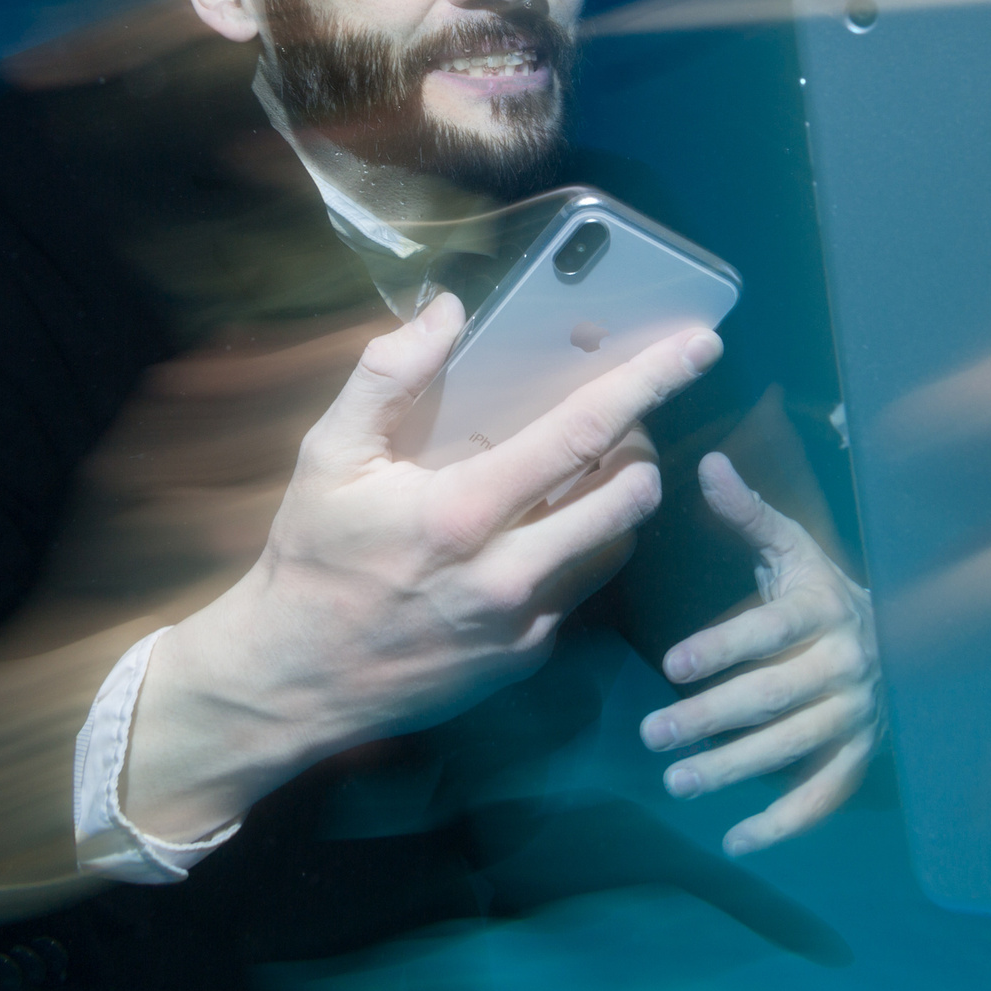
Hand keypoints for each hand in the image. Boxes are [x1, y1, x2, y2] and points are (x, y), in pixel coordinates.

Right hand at [130, 294, 721, 839]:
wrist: (291, 681)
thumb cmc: (310, 558)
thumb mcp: (327, 455)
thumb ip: (387, 376)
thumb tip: (447, 309)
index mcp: (463, 513)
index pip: (582, 434)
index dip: (648, 385)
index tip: (699, 348)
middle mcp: (509, 574)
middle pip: (628, 495)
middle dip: (644, 446)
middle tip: (625, 419)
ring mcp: (525, 624)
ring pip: (615, 543)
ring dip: (619, 498)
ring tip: (592, 467)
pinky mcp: (528, 658)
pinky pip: (579, 588)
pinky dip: (575, 548)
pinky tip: (538, 530)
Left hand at [640, 453, 882, 855]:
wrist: (903, 640)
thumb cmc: (822, 593)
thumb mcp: (792, 550)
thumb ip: (748, 515)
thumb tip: (708, 464)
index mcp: (823, 609)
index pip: (770, 630)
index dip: (723, 648)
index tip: (673, 666)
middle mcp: (845, 665)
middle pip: (774, 697)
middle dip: (711, 719)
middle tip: (651, 735)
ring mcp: (856, 715)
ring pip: (792, 748)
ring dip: (734, 769)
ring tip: (677, 782)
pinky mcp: (861, 755)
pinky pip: (825, 795)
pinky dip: (784, 823)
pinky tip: (737, 840)